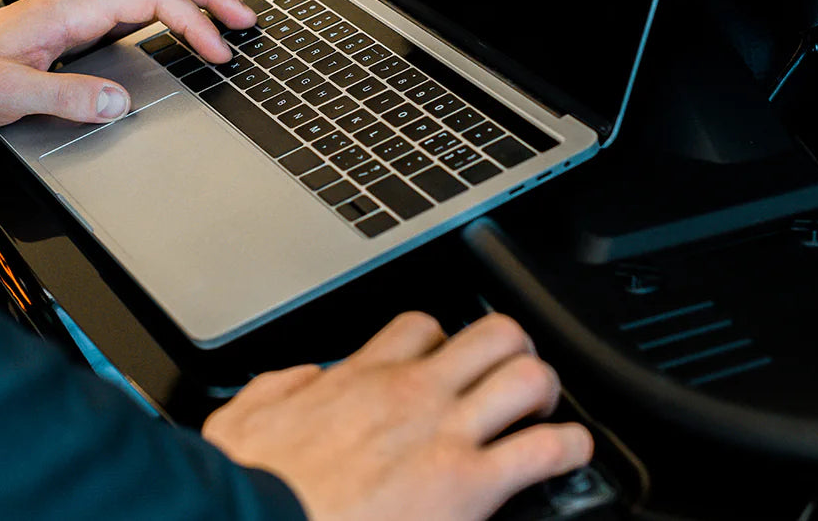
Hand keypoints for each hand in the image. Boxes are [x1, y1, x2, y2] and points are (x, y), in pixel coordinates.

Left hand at [0, 0, 255, 130]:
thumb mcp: (8, 95)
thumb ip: (66, 96)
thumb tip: (118, 102)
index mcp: (71, 7)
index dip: (193, 22)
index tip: (217, 52)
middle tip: (245, 19)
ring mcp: (81, 4)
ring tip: (227, 15)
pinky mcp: (79, 18)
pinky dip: (174, 1)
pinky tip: (185, 21)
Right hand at [202, 312, 592, 520]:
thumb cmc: (250, 489)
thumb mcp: (245, 420)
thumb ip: (280, 390)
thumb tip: (305, 380)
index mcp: (358, 380)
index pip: (420, 328)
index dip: (444, 341)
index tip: (448, 361)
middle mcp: (410, 394)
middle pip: (490, 333)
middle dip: (513, 351)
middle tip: (512, 378)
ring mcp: (445, 434)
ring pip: (526, 376)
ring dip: (545, 392)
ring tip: (545, 413)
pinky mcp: (469, 483)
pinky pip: (545, 449)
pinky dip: (570, 449)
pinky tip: (571, 456)